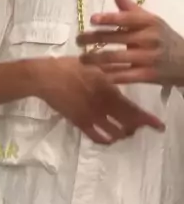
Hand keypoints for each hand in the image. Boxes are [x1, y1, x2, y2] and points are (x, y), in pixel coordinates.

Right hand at [36, 56, 164, 143]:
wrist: (44, 77)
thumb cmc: (68, 66)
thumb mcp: (92, 63)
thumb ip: (110, 69)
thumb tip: (127, 70)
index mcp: (108, 90)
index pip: (133, 109)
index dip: (147, 119)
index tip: (158, 125)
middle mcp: (103, 106)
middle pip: (127, 123)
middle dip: (138, 128)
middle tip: (143, 127)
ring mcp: (91, 116)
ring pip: (114, 133)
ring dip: (123, 133)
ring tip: (125, 130)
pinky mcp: (79, 122)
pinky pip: (97, 137)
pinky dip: (106, 139)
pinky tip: (109, 137)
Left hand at [76, 0, 183, 86]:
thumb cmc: (163, 38)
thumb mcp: (151, 20)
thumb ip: (130, 8)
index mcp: (149, 22)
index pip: (126, 18)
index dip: (109, 18)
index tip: (92, 19)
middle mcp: (149, 38)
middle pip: (116, 38)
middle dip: (93, 39)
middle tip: (78, 40)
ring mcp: (148, 58)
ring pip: (116, 58)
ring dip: (96, 59)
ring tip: (82, 59)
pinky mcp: (148, 75)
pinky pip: (124, 75)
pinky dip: (109, 75)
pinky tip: (97, 74)